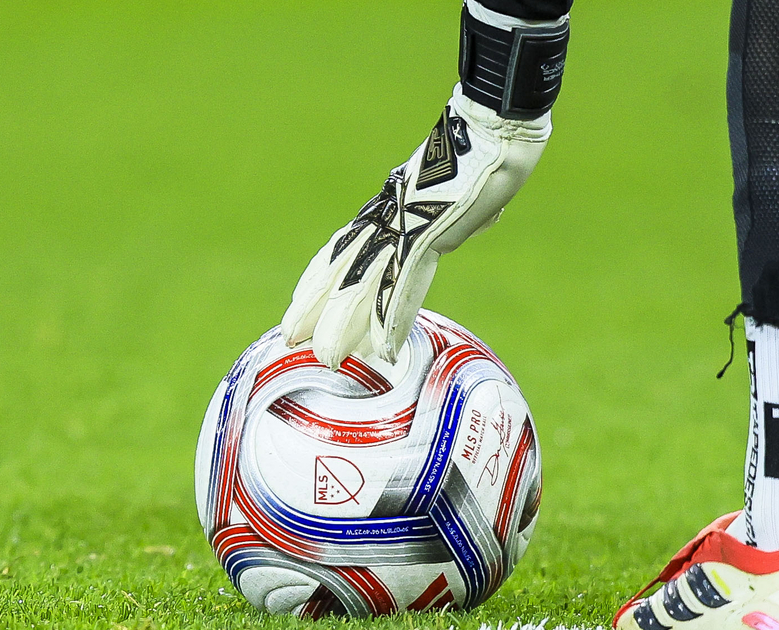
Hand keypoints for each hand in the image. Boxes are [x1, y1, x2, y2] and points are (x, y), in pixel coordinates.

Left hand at [282, 85, 550, 367]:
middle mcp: (389, 219)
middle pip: (340, 269)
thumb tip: (485, 212)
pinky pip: (403, 288)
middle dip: (313, 306)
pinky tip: (382, 350)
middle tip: (288, 337)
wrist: (491, 126)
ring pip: (361, 285)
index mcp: (392, 208)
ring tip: (324, 356)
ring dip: (341, 325)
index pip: (344, 249)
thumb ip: (461, 207)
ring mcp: (404, 228)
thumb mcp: (463, 186)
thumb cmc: (485, 146)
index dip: (320, 278)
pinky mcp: (426, 236)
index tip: (301, 301)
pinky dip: (392, 321)